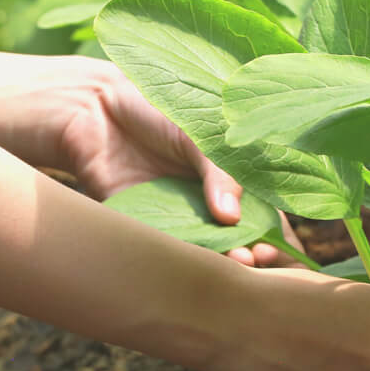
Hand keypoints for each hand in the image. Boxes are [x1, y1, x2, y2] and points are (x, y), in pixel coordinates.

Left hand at [58, 61, 299, 266]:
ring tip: (230, 264)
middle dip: (251, 259)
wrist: (95, 105)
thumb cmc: (158, 110)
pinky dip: (178, 262)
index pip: (264, 218)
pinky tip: (190, 263)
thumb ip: (219, 172)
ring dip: (219, 265)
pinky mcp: (142, 227)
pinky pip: (163, 251)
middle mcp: (209, 208)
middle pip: (239, 244)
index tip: (273, 247)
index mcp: (233, 183)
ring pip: (205, 254)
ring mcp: (178, 221)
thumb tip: (232, 216)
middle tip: (252, 259)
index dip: (274, 238)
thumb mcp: (199, 133)